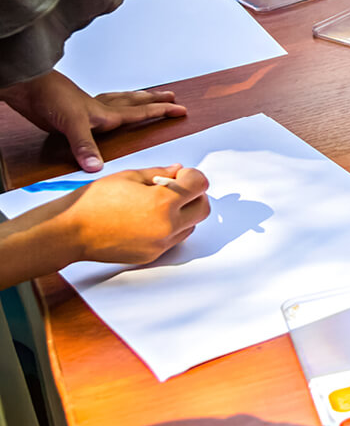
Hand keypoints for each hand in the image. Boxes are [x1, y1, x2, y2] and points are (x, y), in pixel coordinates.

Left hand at [0, 70, 186, 172]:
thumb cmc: (48, 98)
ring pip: (119, 100)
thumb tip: (97, 167)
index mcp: (106, 114)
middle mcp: (101, 110)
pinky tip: (103, 109)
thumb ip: (84, 146)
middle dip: (155, 100)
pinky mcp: (74, 112)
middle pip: (135, 102)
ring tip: (145, 96)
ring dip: (134, 98)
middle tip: (172, 96)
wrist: (26, 86)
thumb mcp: (70, 124)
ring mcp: (87, 109)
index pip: (142, 112)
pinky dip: (108, 104)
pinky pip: (100, 105)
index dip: (162, 111)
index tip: (181, 110)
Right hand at [52, 165, 211, 263]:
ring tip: (160, 204)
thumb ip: (159, 173)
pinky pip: (174, 239)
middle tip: (178, 188)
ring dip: (185, 213)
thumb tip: (177, 170)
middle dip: (195, 195)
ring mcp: (160, 243)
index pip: (199, 185)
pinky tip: (150, 218)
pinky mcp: (152, 255)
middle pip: (203, 208)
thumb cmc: (94, 202)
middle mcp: (166, 226)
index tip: (183, 174)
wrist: (71, 231)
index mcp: (162, 202)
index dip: (193, 176)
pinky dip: (171, 227)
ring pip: (191, 226)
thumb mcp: (129, 177)